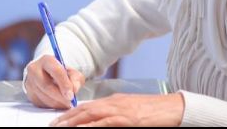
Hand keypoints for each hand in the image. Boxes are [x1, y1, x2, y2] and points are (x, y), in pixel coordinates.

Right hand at [25, 55, 85, 108]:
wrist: (46, 74)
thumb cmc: (61, 72)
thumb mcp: (71, 71)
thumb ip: (75, 79)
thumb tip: (74, 90)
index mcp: (47, 60)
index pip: (56, 71)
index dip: (64, 84)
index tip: (71, 95)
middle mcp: (34, 69)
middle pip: (47, 86)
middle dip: (60, 96)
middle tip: (70, 102)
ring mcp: (29, 82)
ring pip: (43, 96)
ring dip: (57, 103)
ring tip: (66, 103)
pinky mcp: (29, 93)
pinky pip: (40, 103)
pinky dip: (51, 106)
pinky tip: (58, 103)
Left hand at [49, 93, 184, 126]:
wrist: (173, 108)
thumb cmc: (156, 111)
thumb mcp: (132, 110)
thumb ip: (117, 113)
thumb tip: (101, 120)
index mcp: (115, 100)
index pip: (88, 106)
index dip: (72, 113)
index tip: (60, 120)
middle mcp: (115, 102)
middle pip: (85, 109)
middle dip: (67, 118)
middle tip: (53, 125)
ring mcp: (120, 110)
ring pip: (90, 114)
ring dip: (73, 122)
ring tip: (59, 128)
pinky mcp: (126, 119)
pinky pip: (103, 123)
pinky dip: (90, 126)